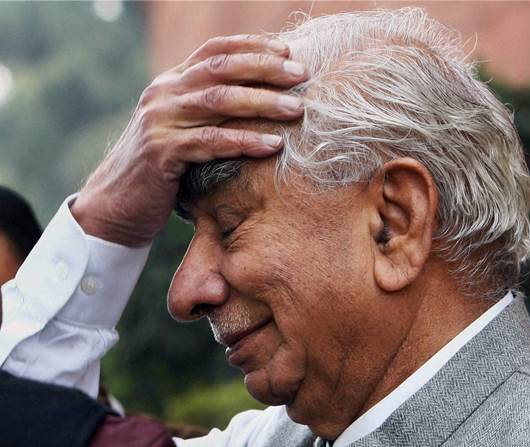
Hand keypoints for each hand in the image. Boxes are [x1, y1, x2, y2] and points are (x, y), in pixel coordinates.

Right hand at [71, 35, 306, 245]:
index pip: (213, 51)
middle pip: (220, 69)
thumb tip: (258, 100)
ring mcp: (159, 121)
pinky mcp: (161, 152)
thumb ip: (207, 110)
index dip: (252, 46)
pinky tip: (272, 146)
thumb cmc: (161, 169)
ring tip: (297, 109)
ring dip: (262, 103)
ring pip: (218, 101)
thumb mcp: (181, 129)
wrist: (115, 205)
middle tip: (302, 74)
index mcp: (170, 83)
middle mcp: (163, 94)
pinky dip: (244, 142)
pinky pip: (210, 141)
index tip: (288, 50)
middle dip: (265, 68)